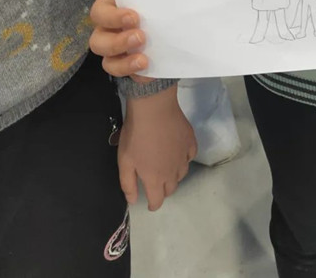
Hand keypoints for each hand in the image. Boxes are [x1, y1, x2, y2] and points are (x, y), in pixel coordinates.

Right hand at [89, 0, 151, 79]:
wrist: (171, 20)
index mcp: (111, 6)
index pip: (99, 12)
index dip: (112, 17)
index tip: (134, 17)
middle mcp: (108, 29)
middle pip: (97, 41)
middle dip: (117, 42)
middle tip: (140, 38)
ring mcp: (115, 49)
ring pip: (108, 62)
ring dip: (124, 63)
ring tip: (143, 60)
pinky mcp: (127, 65)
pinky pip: (128, 76)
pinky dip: (139, 75)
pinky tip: (151, 72)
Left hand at [119, 87, 196, 210]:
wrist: (154, 109)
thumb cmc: (136, 135)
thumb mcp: (125, 162)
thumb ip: (128, 184)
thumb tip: (133, 200)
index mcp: (155, 179)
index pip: (157, 201)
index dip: (153, 205)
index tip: (150, 203)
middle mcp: (173, 172)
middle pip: (171, 189)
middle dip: (163, 190)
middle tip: (156, 183)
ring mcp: (184, 156)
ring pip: (182, 174)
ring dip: (174, 176)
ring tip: (166, 168)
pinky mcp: (191, 142)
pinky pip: (190, 156)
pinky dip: (185, 159)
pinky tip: (178, 152)